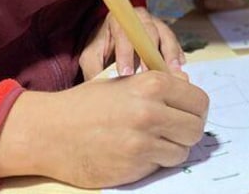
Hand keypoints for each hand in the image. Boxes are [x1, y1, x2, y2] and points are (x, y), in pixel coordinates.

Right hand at [0, 69, 209, 187]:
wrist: (48, 131)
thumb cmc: (87, 103)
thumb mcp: (124, 82)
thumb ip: (159, 85)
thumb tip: (188, 84)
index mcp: (152, 84)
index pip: (200, 101)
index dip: (195, 110)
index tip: (187, 114)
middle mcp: (151, 111)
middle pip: (196, 129)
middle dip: (188, 131)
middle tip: (173, 132)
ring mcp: (142, 142)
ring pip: (182, 151)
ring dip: (172, 149)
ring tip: (152, 142)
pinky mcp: (132, 166)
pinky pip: (160, 166)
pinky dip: (153, 162)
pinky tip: (134, 153)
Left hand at [79, 7, 184, 78]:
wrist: (114, 37)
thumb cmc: (103, 47)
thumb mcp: (91, 56)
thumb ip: (93, 68)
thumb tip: (98, 86)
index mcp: (118, 19)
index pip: (123, 34)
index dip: (125, 53)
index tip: (126, 72)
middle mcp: (139, 17)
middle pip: (149, 32)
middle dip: (150, 54)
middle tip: (150, 74)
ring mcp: (156, 23)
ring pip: (166, 36)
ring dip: (169, 55)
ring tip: (172, 73)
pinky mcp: (167, 33)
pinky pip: (175, 42)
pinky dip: (178, 55)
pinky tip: (179, 68)